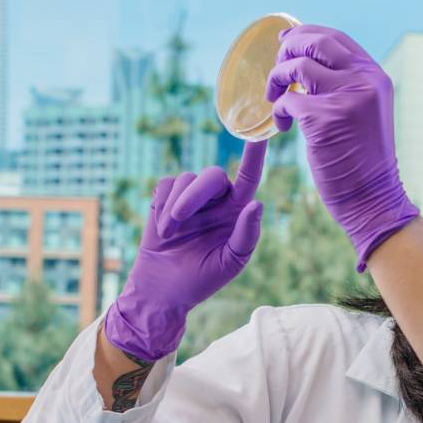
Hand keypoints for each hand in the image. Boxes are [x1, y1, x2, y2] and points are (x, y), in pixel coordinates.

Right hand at [104, 140, 267, 361]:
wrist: (163, 289)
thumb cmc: (202, 279)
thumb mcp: (231, 262)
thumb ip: (247, 234)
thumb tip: (257, 204)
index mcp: (237, 211)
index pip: (249, 176)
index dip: (255, 154)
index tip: (260, 133)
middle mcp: (216, 200)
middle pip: (212, 175)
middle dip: (195, 193)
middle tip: (179, 217)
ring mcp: (190, 198)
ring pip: (186, 179)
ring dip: (175, 208)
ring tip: (170, 234)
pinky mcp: (165, 198)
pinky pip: (166, 184)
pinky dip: (161, 206)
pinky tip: (163, 228)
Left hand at [267, 24, 418, 269]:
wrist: (372, 197)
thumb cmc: (362, 159)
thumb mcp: (365, 111)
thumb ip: (347, 86)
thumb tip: (307, 63)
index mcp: (374, 76)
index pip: (336, 39)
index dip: (306, 33)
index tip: (285, 40)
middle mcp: (365, 80)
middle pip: (316, 42)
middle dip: (287, 49)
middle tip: (276, 68)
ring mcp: (346, 98)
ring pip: (298, 65)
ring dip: (277, 79)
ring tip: (275, 99)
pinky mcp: (325, 119)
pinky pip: (288, 100)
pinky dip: (278, 111)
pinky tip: (284, 127)